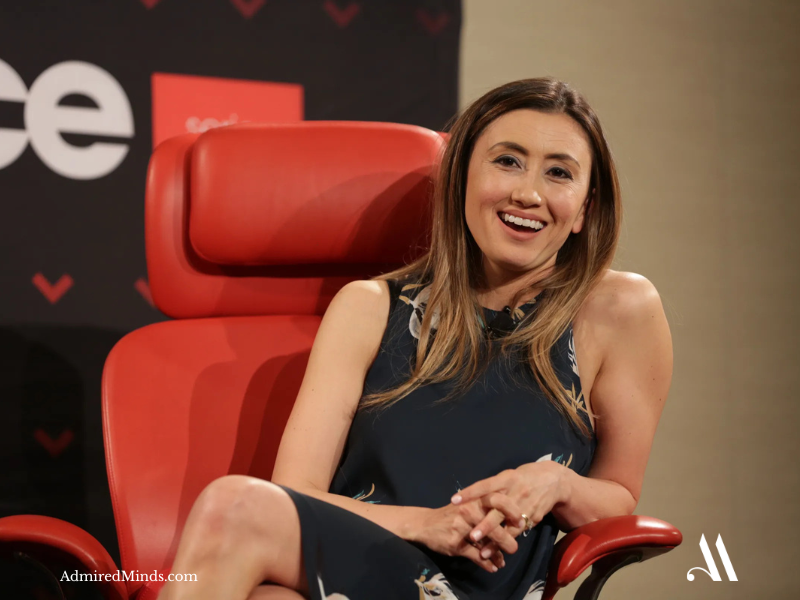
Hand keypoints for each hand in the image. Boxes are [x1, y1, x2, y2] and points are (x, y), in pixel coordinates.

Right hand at [412, 499, 518, 572]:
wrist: (425, 524)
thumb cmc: (451, 514)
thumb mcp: (468, 505)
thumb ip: (486, 510)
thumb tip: (509, 523)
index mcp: (474, 499)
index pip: (497, 500)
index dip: (512, 510)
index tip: (521, 521)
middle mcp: (468, 511)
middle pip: (493, 524)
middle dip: (507, 538)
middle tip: (514, 547)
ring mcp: (462, 527)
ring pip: (486, 543)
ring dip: (497, 554)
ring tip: (503, 561)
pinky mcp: (456, 543)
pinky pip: (475, 556)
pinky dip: (486, 564)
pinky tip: (492, 568)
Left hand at [451, 461, 569, 545]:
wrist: (554, 481)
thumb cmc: (524, 477)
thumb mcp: (509, 476)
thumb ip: (493, 487)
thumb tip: (471, 496)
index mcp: (506, 478)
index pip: (485, 485)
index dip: (470, 493)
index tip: (454, 500)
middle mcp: (515, 492)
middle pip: (498, 509)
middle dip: (485, 524)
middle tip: (472, 535)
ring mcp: (525, 506)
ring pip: (508, 526)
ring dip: (495, 540)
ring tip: (482, 552)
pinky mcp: (532, 518)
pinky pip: (518, 531)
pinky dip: (507, 541)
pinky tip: (498, 550)